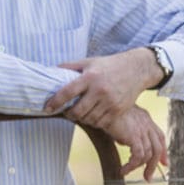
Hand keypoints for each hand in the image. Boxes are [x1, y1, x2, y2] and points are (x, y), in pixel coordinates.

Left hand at [44, 49, 161, 130]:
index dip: (55, 102)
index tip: (47, 108)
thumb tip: (50, 70)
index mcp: (90, 77)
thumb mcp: (89, 62)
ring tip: (80, 113)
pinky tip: (92, 116)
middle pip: (78, 111)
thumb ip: (70, 66)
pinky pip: (102, 123)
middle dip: (69, 114)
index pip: (67, 92)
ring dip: (82, 119)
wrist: (137, 69)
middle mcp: (100, 90)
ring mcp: (111, 101)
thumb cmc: (109, 65)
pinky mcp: (119, 110)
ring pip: (89, 119)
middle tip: (67, 112)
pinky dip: (94, 122)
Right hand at [102, 105, 168, 181]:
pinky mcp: (134, 136)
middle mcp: (146, 124)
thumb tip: (122, 141)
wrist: (102, 103)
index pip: (159, 136)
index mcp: (145, 118)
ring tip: (127, 172)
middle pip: (158, 148)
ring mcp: (142, 130)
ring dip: (139, 167)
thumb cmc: (106, 110)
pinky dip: (131, 165)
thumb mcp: (118, 119)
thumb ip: (124, 128)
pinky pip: (138, 156)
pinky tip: (123, 169)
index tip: (164, 163)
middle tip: (148, 177)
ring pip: (149, 154)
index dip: (163, 151)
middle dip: (154, 164)